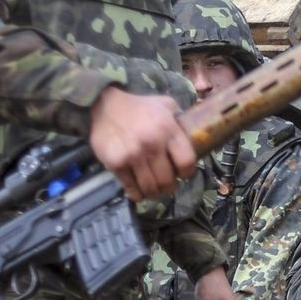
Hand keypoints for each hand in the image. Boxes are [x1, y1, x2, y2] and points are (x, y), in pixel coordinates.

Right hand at [88, 86, 196, 201]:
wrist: (104, 105)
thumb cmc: (139, 107)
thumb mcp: (165, 105)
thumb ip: (180, 120)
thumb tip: (196, 135)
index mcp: (168, 129)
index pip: (186, 162)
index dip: (187, 173)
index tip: (183, 174)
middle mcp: (152, 143)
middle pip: (167, 180)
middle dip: (170, 187)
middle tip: (168, 186)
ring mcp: (133, 155)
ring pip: (151, 188)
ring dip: (155, 194)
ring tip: (155, 191)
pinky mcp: (116, 163)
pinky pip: (131, 188)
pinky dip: (138, 195)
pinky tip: (139, 192)